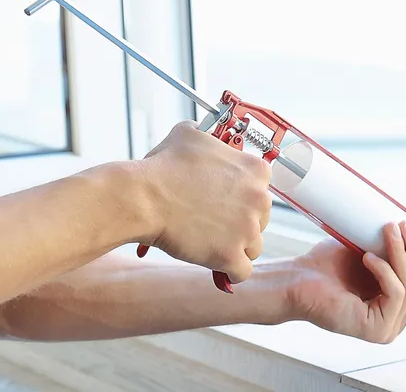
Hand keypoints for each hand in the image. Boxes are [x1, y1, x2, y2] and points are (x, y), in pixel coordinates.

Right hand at [137, 121, 270, 284]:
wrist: (144, 197)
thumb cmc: (163, 168)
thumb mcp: (190, 134)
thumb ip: (208, 138)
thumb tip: (206, 135)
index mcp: (256, 169)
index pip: (261, 188)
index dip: (242, 196)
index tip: (225, 200)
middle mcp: (259, 199)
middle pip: (260, 218)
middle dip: (239, 222)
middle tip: (213, 220)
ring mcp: (248, 229)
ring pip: (253, 246)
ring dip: (235, 246)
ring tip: (210, 240)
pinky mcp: (232, 255)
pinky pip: (242, 271)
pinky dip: (228, 269)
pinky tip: (214, 262)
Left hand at [285, 221, 405, 342]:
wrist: (298, 276)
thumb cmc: (329, 263)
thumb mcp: (373, 246)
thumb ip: (399, 241)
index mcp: (402, 303)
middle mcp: (398, 318)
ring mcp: (388, 327)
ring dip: (402, 253)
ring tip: (387, 231)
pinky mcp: (375, 329)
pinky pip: (395, 293)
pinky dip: (385, 270)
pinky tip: (368, 257)